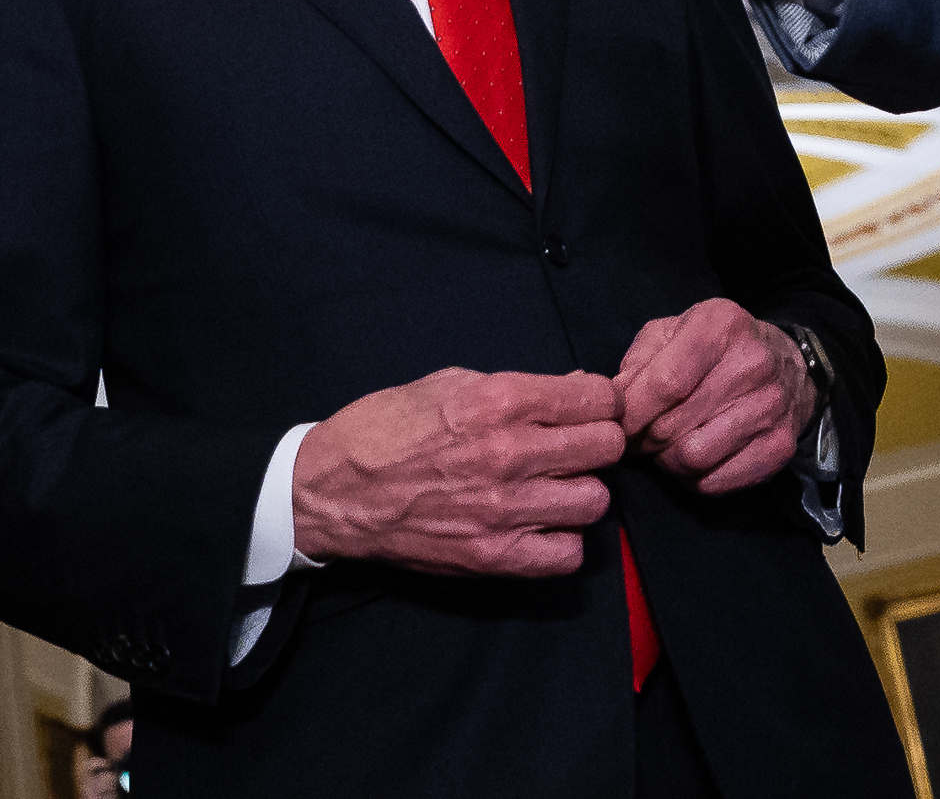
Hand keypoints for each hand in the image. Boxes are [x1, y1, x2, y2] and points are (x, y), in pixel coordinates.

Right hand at [290, 368, 624, 574]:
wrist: (334, 491)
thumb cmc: (386, 428)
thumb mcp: (451, 383)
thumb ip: (520, 387)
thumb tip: (578, 390)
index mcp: (499, 401)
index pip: (598, 400)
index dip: (600, 402)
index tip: (588, 409)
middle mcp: (509, 454)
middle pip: (605, 448)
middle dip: (597, 442)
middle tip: (574, 447)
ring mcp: (503, 510)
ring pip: (594, 502)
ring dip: (580, 492)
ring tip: (555, 488)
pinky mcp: (492, 556)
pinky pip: (567, 555)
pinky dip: (561, 541)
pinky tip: (540, 525)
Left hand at [615, 297, 815, 495]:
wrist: (787, 363)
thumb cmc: (715, 348)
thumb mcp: (673, 333)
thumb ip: (639, 361)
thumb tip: (613, 401)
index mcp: (720, 326)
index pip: (664, 384)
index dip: (632, 413)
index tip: (618, 423)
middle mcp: (751, 364)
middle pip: (672, 426)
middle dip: (643, 439)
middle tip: (639, 437)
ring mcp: (770, 408)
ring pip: (692, 458)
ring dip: (667, 461)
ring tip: (666, 446)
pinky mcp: (779, 446)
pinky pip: (716, 481)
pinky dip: (695, 479)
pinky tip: (695, 458)